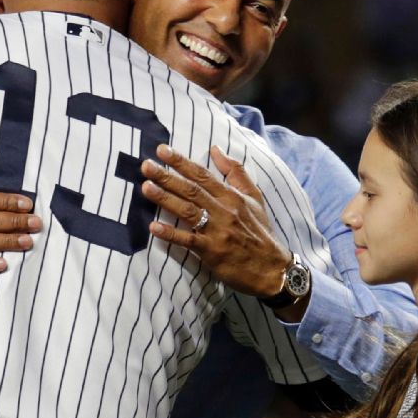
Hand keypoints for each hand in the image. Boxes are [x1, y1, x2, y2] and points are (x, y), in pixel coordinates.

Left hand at [140, 144, 290, 298]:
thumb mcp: (254, 198)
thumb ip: (236, 172)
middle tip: (146, 165)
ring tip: (146, 188)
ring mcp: (217, 231)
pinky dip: (171, 233)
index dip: (181, 162)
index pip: (203, 175)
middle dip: (167, 176)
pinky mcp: (211, 251)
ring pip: (188, 210)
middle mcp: (224, 211)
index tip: (161, 150)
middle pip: (191, 190)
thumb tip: (216, 149)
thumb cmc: (259, 232)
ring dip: (165, 199)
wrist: (272, 268)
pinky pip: (188, 240)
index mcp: (232, 197)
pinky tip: (153, 227)